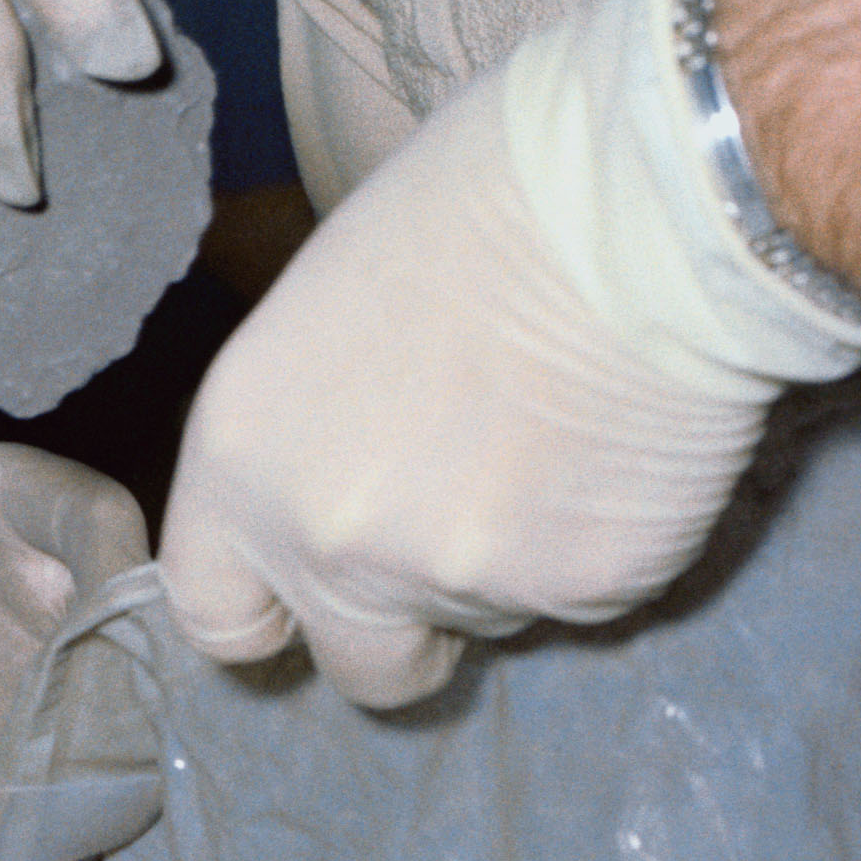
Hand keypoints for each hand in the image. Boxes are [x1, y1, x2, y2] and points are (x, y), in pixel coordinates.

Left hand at [0, 443, 148, 860]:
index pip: (93, 514)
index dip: (116, 557)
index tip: (110, 609)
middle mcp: (60, 577)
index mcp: (4, 504)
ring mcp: (70, 662)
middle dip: (138, 674)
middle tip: (94, 730)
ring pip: (141, 704)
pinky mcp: (57, 741)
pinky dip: (90, 810)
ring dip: (125, 752)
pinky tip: (57, 837)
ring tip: (70, 792)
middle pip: (147, 616)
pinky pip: (98, 775)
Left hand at [157, 0, 860, 707]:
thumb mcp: (334, 300)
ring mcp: (460, 577)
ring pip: (489, 623)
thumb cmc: (485, 195)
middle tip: (471, 529)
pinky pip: (591, 599)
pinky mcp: (585, 589)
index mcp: (245, 456)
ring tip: (564, 436)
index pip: (216, 613)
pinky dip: (608, 544)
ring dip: (518, 564)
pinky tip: (625, 442)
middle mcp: (331, 538)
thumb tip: (354, 465)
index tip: (313, 595)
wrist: (645, 197)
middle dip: (414, 628)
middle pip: (363, 665)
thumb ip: (319, 424)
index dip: (271, 612)